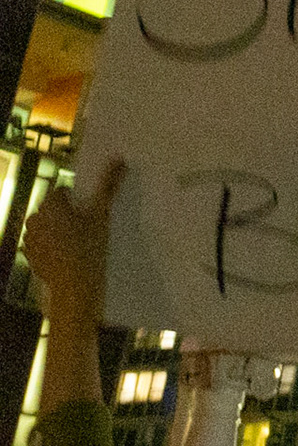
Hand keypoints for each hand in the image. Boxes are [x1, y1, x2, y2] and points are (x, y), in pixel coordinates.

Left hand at [23, 158, 124, 322]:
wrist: (75, 286)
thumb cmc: (89, 247)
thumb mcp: (102, 214)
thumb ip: (109, 185)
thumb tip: (119, 159)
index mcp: (50, 205)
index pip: (63, 191)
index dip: (78, 200)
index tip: (90, 212)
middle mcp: (35, 219)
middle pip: (54, 209)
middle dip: (68, 214)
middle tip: (88, 228)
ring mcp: (30, 239)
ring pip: (48, 226)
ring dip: (60, 230)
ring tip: (79, 243)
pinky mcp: (30, 256)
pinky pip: (43, 243)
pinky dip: (53, 246)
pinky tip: (69, 255)